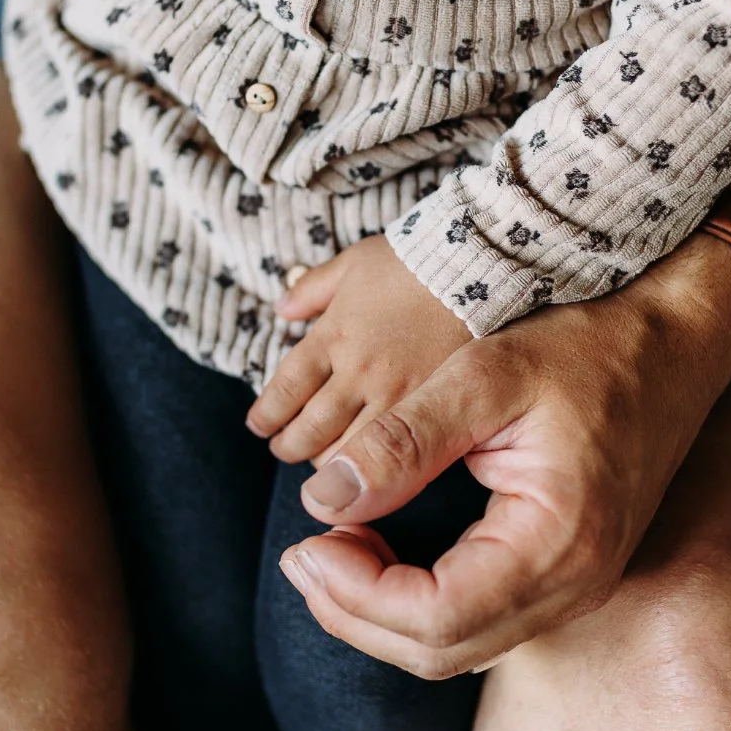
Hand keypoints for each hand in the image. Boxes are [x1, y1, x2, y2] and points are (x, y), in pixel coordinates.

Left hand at [246, 235, 472, 465]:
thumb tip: (283, 307)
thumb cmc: (411, 260)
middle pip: (309, 427)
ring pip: (346, 447)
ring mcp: (393, 391)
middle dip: (290, 446)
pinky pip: (393, 447)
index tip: (259, 425)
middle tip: (285, 449)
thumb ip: (313, 288)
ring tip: (320, 466)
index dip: (267, 413)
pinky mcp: (429, 403)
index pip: (286, 388)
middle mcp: (356, 369)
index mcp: (332, 335)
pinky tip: (368, 469)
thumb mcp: (352, 263)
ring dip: (325, 462)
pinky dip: (373, 464)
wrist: (471, 264)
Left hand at [275, 234, 730, 678]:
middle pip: (440, 652)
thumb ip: (403, 440)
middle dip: (354, 612)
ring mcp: (576, 590)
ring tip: (327, 552)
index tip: (303, 543)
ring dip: (380, 616)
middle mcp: (575, 585)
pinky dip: (415, 607)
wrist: (672, 344)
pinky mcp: (566, 579)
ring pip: (457, 649)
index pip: (435, 615)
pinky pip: (479, 625)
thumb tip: (322, 499)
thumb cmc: (587, 347)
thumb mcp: (485, 373)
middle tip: (299, 555)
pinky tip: (378, 557)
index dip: (354, 593)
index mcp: (558, 541)